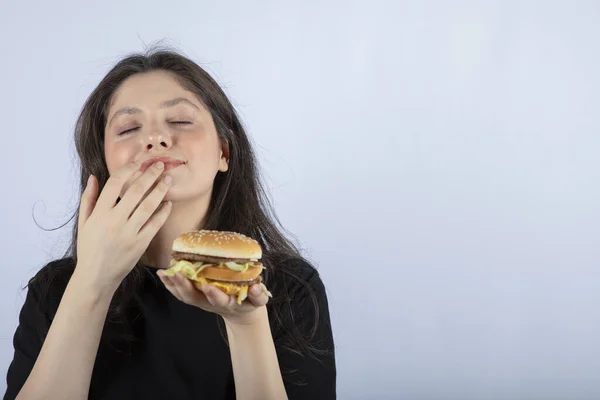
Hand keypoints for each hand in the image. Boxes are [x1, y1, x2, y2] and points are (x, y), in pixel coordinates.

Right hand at [75, 160, 171, 291]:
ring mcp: (128, 233)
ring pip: (148, 206)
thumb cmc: (89, 248)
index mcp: (99, 213)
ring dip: (159, 190)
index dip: (128, 170)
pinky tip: (168, 203)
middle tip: (159, 164)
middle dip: (149, 175)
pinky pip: (155, 224)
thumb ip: (88, 199)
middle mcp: (114, 221)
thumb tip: (93, 177)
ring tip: (167, 179)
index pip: (115, 184)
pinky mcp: (140, 244)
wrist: (96, 276)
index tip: (138, 162)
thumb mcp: (84, 222)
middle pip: (135, 191)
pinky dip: (163, 212)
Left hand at [156, 271, 270, 325]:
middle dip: (184, 287)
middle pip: (194, 298)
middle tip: (177, 274)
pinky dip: (170, 284)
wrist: (240, 312)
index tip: (207, 286)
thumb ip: (259, 295)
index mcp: (227, 302)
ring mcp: (201, 301)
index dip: (213, 294)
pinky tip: (163, 273)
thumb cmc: (249, 301)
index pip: (219, 300)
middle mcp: (210, 303)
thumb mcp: (258, 300)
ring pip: (184, 296)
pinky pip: (180, 292)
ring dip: (173, 285)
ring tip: (164, 272)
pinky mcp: (196, 297)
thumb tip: (256, 287)